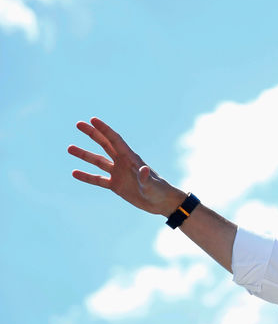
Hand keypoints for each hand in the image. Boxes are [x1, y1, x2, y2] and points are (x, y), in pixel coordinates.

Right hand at [68, 117, 183, 215]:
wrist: (162, 203)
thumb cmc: (160, 192)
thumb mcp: (152, 185)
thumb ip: (146, 178)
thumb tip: (142, 169)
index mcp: (131, 158)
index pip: (115, 140)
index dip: (104, 129)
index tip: (92, 119)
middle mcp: (123, 163)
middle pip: (105, 145)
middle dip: (93, 134)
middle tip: (78, 124)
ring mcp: (119, 174)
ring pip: (98, 161)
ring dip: (85, 154)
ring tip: (69, 148)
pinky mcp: (116, 186)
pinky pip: (98, 180)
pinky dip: (87, 176)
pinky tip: (74, 173)